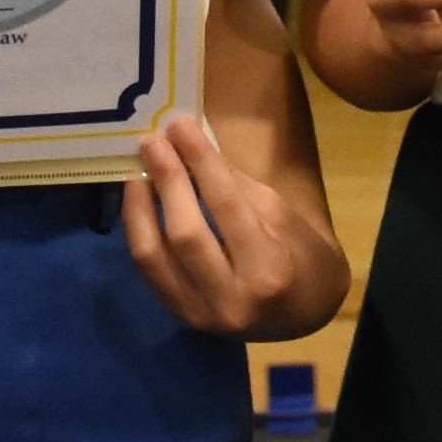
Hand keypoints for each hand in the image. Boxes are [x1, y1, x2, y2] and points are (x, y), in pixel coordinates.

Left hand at [123, 110, 349, 337]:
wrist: (304, 315)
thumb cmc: (303, 256)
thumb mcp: (281, 214)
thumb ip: (233, 186)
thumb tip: (192, 146)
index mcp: (269, 268)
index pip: (226, 206)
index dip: (200, 161)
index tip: (180, 125)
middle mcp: (232, 299)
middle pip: (184, 233)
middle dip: (166, 180)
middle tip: (153, 140)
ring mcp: (201, 314)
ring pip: (152, 256)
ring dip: (139, 207)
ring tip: (137, 169)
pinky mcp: (181, 316)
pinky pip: (148, 270)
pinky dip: (139, 231)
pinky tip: (139, 202)